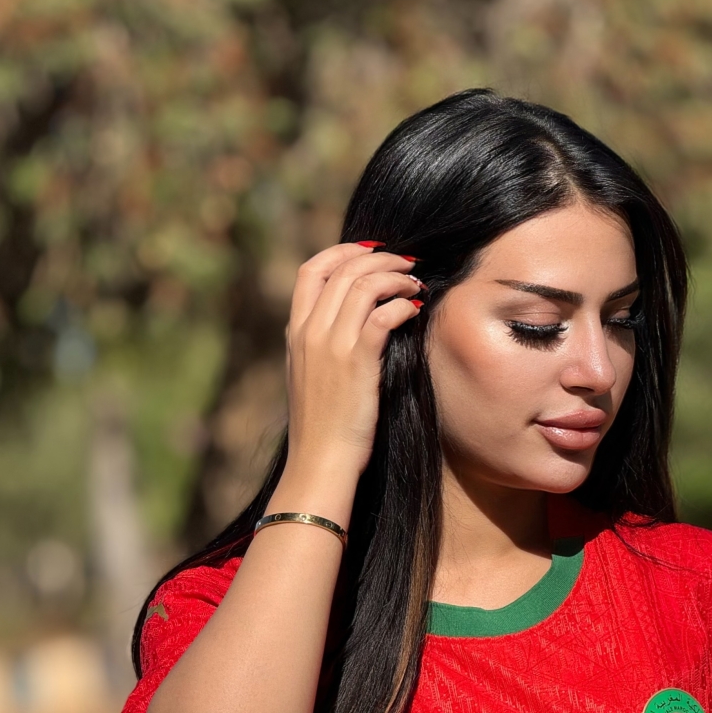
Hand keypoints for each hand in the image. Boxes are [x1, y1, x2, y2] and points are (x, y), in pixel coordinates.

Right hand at [285, 242, 422, 474]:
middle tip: (407, 264)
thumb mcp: (311, 379)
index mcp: (295, 332)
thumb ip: (322, 346)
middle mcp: (310, 331)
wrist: (320, 461)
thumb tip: (352, 324)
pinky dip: (402, 304)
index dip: (343, 251)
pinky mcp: (356, 360)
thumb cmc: (323, 428)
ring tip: (416, 284)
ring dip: (397, 277)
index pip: (312, 270)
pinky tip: (415, 310)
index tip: (371, 251)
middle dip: (381, 258)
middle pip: (343, 269)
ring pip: (364, 284)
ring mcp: (330, 344)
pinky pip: (382, 313)